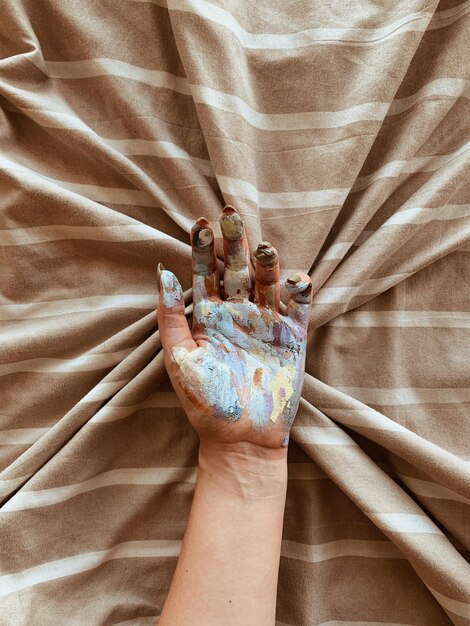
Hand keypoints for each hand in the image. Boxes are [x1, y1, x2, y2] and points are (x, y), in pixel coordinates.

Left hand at [156, 205, 311, 450]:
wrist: (240, 438)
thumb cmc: (204, 402)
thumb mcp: (179, 358)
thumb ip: (171, 316)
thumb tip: (162, 272)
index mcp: (209, 318)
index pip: (206, 274)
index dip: (203, 248)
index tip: (201, 223)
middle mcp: (237, 315)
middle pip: (237, 269)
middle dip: (234, 243)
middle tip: (231, 215)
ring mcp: (265, 325)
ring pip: (267, 282)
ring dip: (266, 262)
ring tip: (262, 244)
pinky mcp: (292, 339)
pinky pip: (298, 308)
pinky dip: (299, 291)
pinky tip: (296, 277)